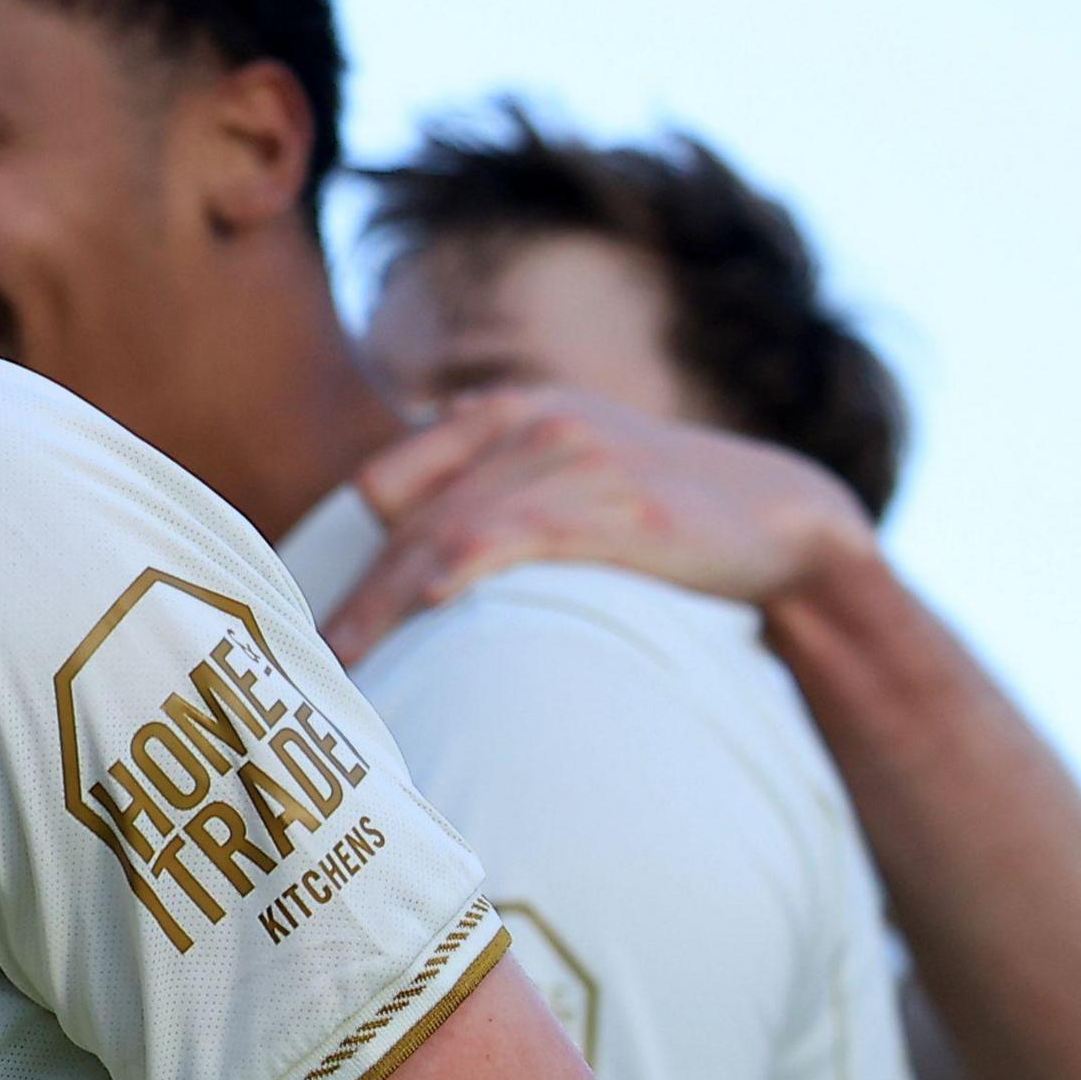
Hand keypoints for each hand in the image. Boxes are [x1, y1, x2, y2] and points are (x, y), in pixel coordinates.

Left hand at [325, 388, 877, 662]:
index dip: (338, 552)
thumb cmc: (655, 512)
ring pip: (443, 532)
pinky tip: (429, 600)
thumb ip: (486, 491)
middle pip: (401, 518)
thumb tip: (397, 559)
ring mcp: (570, 459)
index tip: (299, 618)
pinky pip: (516, 531)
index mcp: (499, 412)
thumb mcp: (564, 475)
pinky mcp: (615, 507)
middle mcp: (523, 423)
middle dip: (349, 594)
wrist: (784, 516)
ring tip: (339, 667)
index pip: (385, 482)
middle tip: (297, 662)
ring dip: (384, 604)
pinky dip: (464, 563)